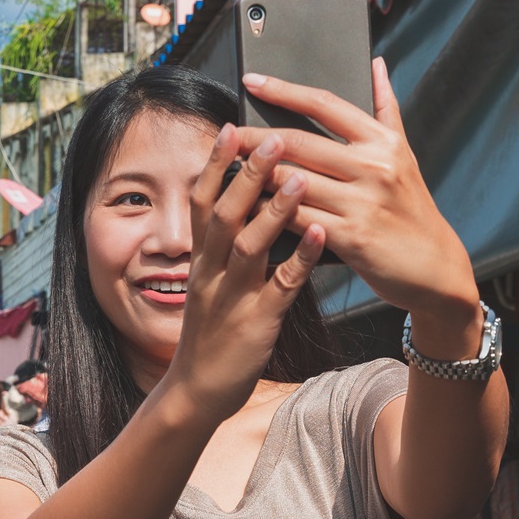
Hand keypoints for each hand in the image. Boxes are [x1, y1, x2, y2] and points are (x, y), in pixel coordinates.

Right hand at [164, 124, 323, 422]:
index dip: (216, 164)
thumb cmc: (210, 333)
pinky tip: (321, 236)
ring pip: (250, 246)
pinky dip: (301, 260)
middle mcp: (211, 272)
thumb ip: (224, 247)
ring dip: (274, 210)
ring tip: (300, 177)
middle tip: (274, 135)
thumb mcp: (209, 284)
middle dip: (249, 174)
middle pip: (225, 213)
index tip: (230, 127)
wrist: (197, 391)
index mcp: (200, 260)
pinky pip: (281, 287)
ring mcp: (233, 297)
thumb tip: (241, 206)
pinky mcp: (257, 323)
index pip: (202, 202)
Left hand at [245, 60, 480, 349]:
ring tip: (230, 171)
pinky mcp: (352, 237)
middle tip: (226, 135)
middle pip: (298, 142)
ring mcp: (363, 202)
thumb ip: (386, 109)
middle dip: (254, 138)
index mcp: (382, 140)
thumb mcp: (404, 154)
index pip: (325, 104)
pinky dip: (269, 213)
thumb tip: (375, 64)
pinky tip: (248, 208)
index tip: (251, 81)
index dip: (284, 90)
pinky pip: (297, 219)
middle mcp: (374, 166)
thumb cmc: (410, 207)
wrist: (435, 266)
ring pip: (291, 182)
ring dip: (256, 177)